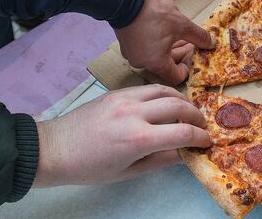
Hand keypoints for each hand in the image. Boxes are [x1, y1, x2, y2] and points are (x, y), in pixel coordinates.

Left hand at [33, 84, 210, 185]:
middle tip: (202, 126)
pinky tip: (165, 103)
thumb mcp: (127, 172)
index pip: (182, 132)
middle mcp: (134, 113)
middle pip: (178, 105)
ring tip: (187, 111)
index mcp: (138, 139)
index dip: (200, 137)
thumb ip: (160, 160)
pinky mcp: (117, 92)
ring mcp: (125, 99)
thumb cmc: (89, 168)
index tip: (207, 142)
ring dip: (182, 99)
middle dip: (196, 115)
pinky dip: (163, 94)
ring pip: (165, 90)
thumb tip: (184, 154)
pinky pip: (148, 88)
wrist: (54, 148)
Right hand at [114, 0, 213, 84]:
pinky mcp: (126, 42)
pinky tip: (165, 28)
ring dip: (170, 46)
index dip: (189, 66)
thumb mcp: (182, 24)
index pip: (177, 77)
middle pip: (166, 65)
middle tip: (192, 41)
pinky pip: (145, 47)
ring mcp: (132, 53)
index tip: (194, 53)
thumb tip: (212, 44)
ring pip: (156, 55)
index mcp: (156, 64)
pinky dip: (156, 41)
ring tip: (181, 33)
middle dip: (181, 53)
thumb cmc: (154, 14)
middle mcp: (142, 63)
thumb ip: (199, 37)